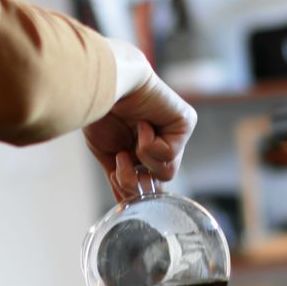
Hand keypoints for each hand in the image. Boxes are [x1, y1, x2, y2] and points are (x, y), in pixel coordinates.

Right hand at [84, 40, 196, 200]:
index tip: (115, 175)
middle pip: (158, 183)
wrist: (105, 83)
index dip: (132, 187)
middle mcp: (163, 141)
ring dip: (142, 161)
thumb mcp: (107, 152)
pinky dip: (149, 145)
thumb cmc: (101, 111)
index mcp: (145, 148)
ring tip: (130, 141)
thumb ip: (121, 176)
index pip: (148, 183)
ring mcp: (175, 133)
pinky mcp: (185, 123)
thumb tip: (125, 202)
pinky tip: (143, 124)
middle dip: (135, 178)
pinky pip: (170, 155)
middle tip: (122, 158)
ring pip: (167, 173)